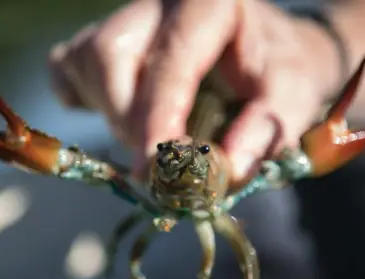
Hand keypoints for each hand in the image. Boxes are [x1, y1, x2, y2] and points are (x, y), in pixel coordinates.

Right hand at [49, 0, 340, 184]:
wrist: (273, 50)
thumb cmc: (283, 69)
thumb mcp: (295, 95)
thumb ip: (267, 130)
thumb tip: (220, 175)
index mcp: (208, 3)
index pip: (169, 63)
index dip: (157, 122)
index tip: (156, 172)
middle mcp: (159, 2)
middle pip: (108, 55)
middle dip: (128, 119)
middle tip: (162, 159)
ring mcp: (130, 18)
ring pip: (84, 62)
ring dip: (111, 114)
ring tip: (153, 136)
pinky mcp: (110, 38)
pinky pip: (69, 67)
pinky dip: (85, 100)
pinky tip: (121, 113)